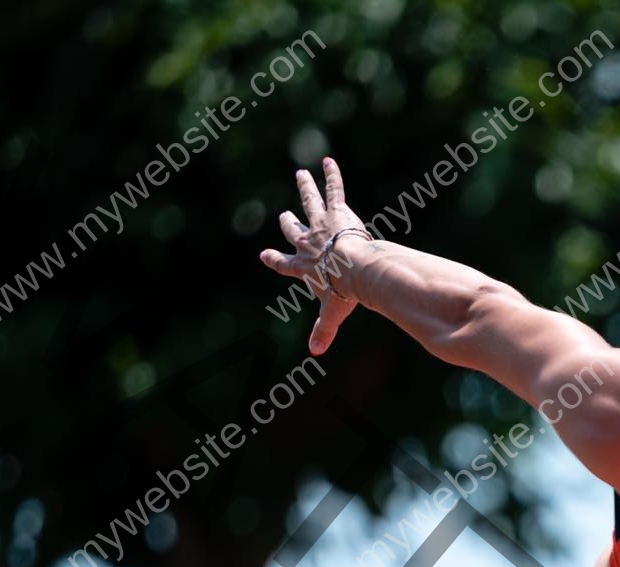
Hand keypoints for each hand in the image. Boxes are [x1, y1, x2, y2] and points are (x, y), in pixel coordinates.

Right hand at [259, 156, 365, 355]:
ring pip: (309, 202)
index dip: (273, 260)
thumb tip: (315, 354)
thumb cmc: (342, 292)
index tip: (265, 255)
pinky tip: (329, 160)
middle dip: (288, 222)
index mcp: (303, 267)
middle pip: (293, 229)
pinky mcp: (337, 212)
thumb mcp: (331, 313)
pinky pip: (334, 190)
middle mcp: (307, 243)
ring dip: (305, 187)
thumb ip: (323, 331)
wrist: (353, 270)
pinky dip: (332, 175)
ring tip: (301, 174)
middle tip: (284, 215)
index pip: (283, 264)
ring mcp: (320, 225)